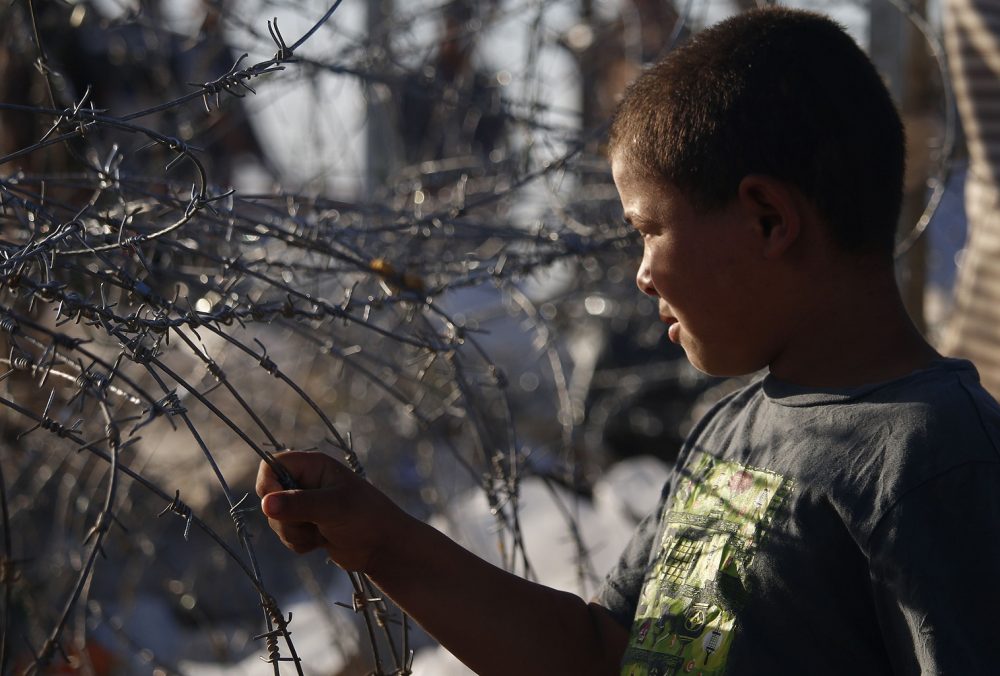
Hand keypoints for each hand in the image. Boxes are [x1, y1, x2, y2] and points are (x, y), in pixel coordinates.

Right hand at [255, 450, 408, 571]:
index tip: (273, 505)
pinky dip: (299, 543)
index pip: (271, 464)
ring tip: (321, 533)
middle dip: (284, 518)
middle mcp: (306, 482)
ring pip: (276, 519)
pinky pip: (285, 535)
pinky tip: (321, 542)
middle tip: (309, 524)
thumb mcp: (333, 507)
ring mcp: (305, 504)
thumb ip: (299, 505)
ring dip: (294, 533)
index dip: (268, 484)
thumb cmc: (365, 518)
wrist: (382, 547)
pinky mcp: (306, 524)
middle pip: (269, 496)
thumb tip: (265, 504)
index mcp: (313, 466)